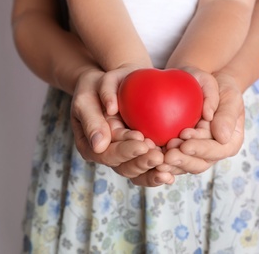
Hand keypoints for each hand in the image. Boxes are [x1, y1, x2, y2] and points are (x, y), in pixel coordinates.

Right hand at [70, 66, 173, 185]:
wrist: (115, 83)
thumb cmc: (96, 87)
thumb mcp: (87, 98)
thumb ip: (92, 119)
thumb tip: (99, 145)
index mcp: (90, 146)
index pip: (107, 153)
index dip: (124, 150)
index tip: (140, 140)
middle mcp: (107, 155)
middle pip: (124, 167)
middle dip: (141, 163)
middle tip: (158, 156)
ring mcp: (124, 157)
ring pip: (137, 172)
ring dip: (152, 171)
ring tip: (167, 166)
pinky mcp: (139, 154)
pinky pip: (148, 169)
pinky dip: (158, 172)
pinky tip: (171, 174)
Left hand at [159, 72, 244, 174]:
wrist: (201, 86)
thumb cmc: (218, 87)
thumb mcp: (228, 93)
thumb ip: (226, 112)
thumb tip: (221, 136)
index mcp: (230, 141)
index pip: (218, 150)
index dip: (202, 147)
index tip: (185, 137)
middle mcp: (213, 152)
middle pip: (200, 164)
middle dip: (184, 160)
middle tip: (168, 154)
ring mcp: (195, 154)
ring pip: (183, 166)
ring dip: (170, 164)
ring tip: (158, 156)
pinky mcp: (180, 152)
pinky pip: (170, 161)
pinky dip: (160, 160)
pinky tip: (149, 154)